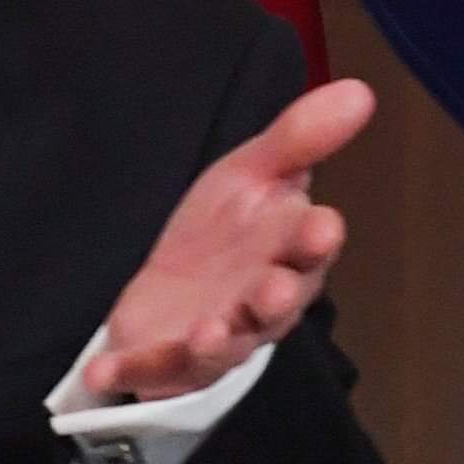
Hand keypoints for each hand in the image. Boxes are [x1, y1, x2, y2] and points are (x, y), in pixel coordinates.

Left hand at [84, 77, 375, 400]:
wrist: (171, 282)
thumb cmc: (225, 229)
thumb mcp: (251, 174)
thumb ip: (297, 140)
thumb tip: (359, 90)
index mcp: (286, 254)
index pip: (309, 246)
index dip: (314, 237)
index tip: (320, 223)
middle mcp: (258, 304)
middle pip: (274, 306)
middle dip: (277, 298)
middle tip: (272, 289)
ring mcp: (213, 337)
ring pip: (223, 348)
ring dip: (218, 343)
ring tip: (209, 332)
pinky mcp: (163, 361)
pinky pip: (149, 371)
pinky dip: (130, 373)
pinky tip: (104, 372)